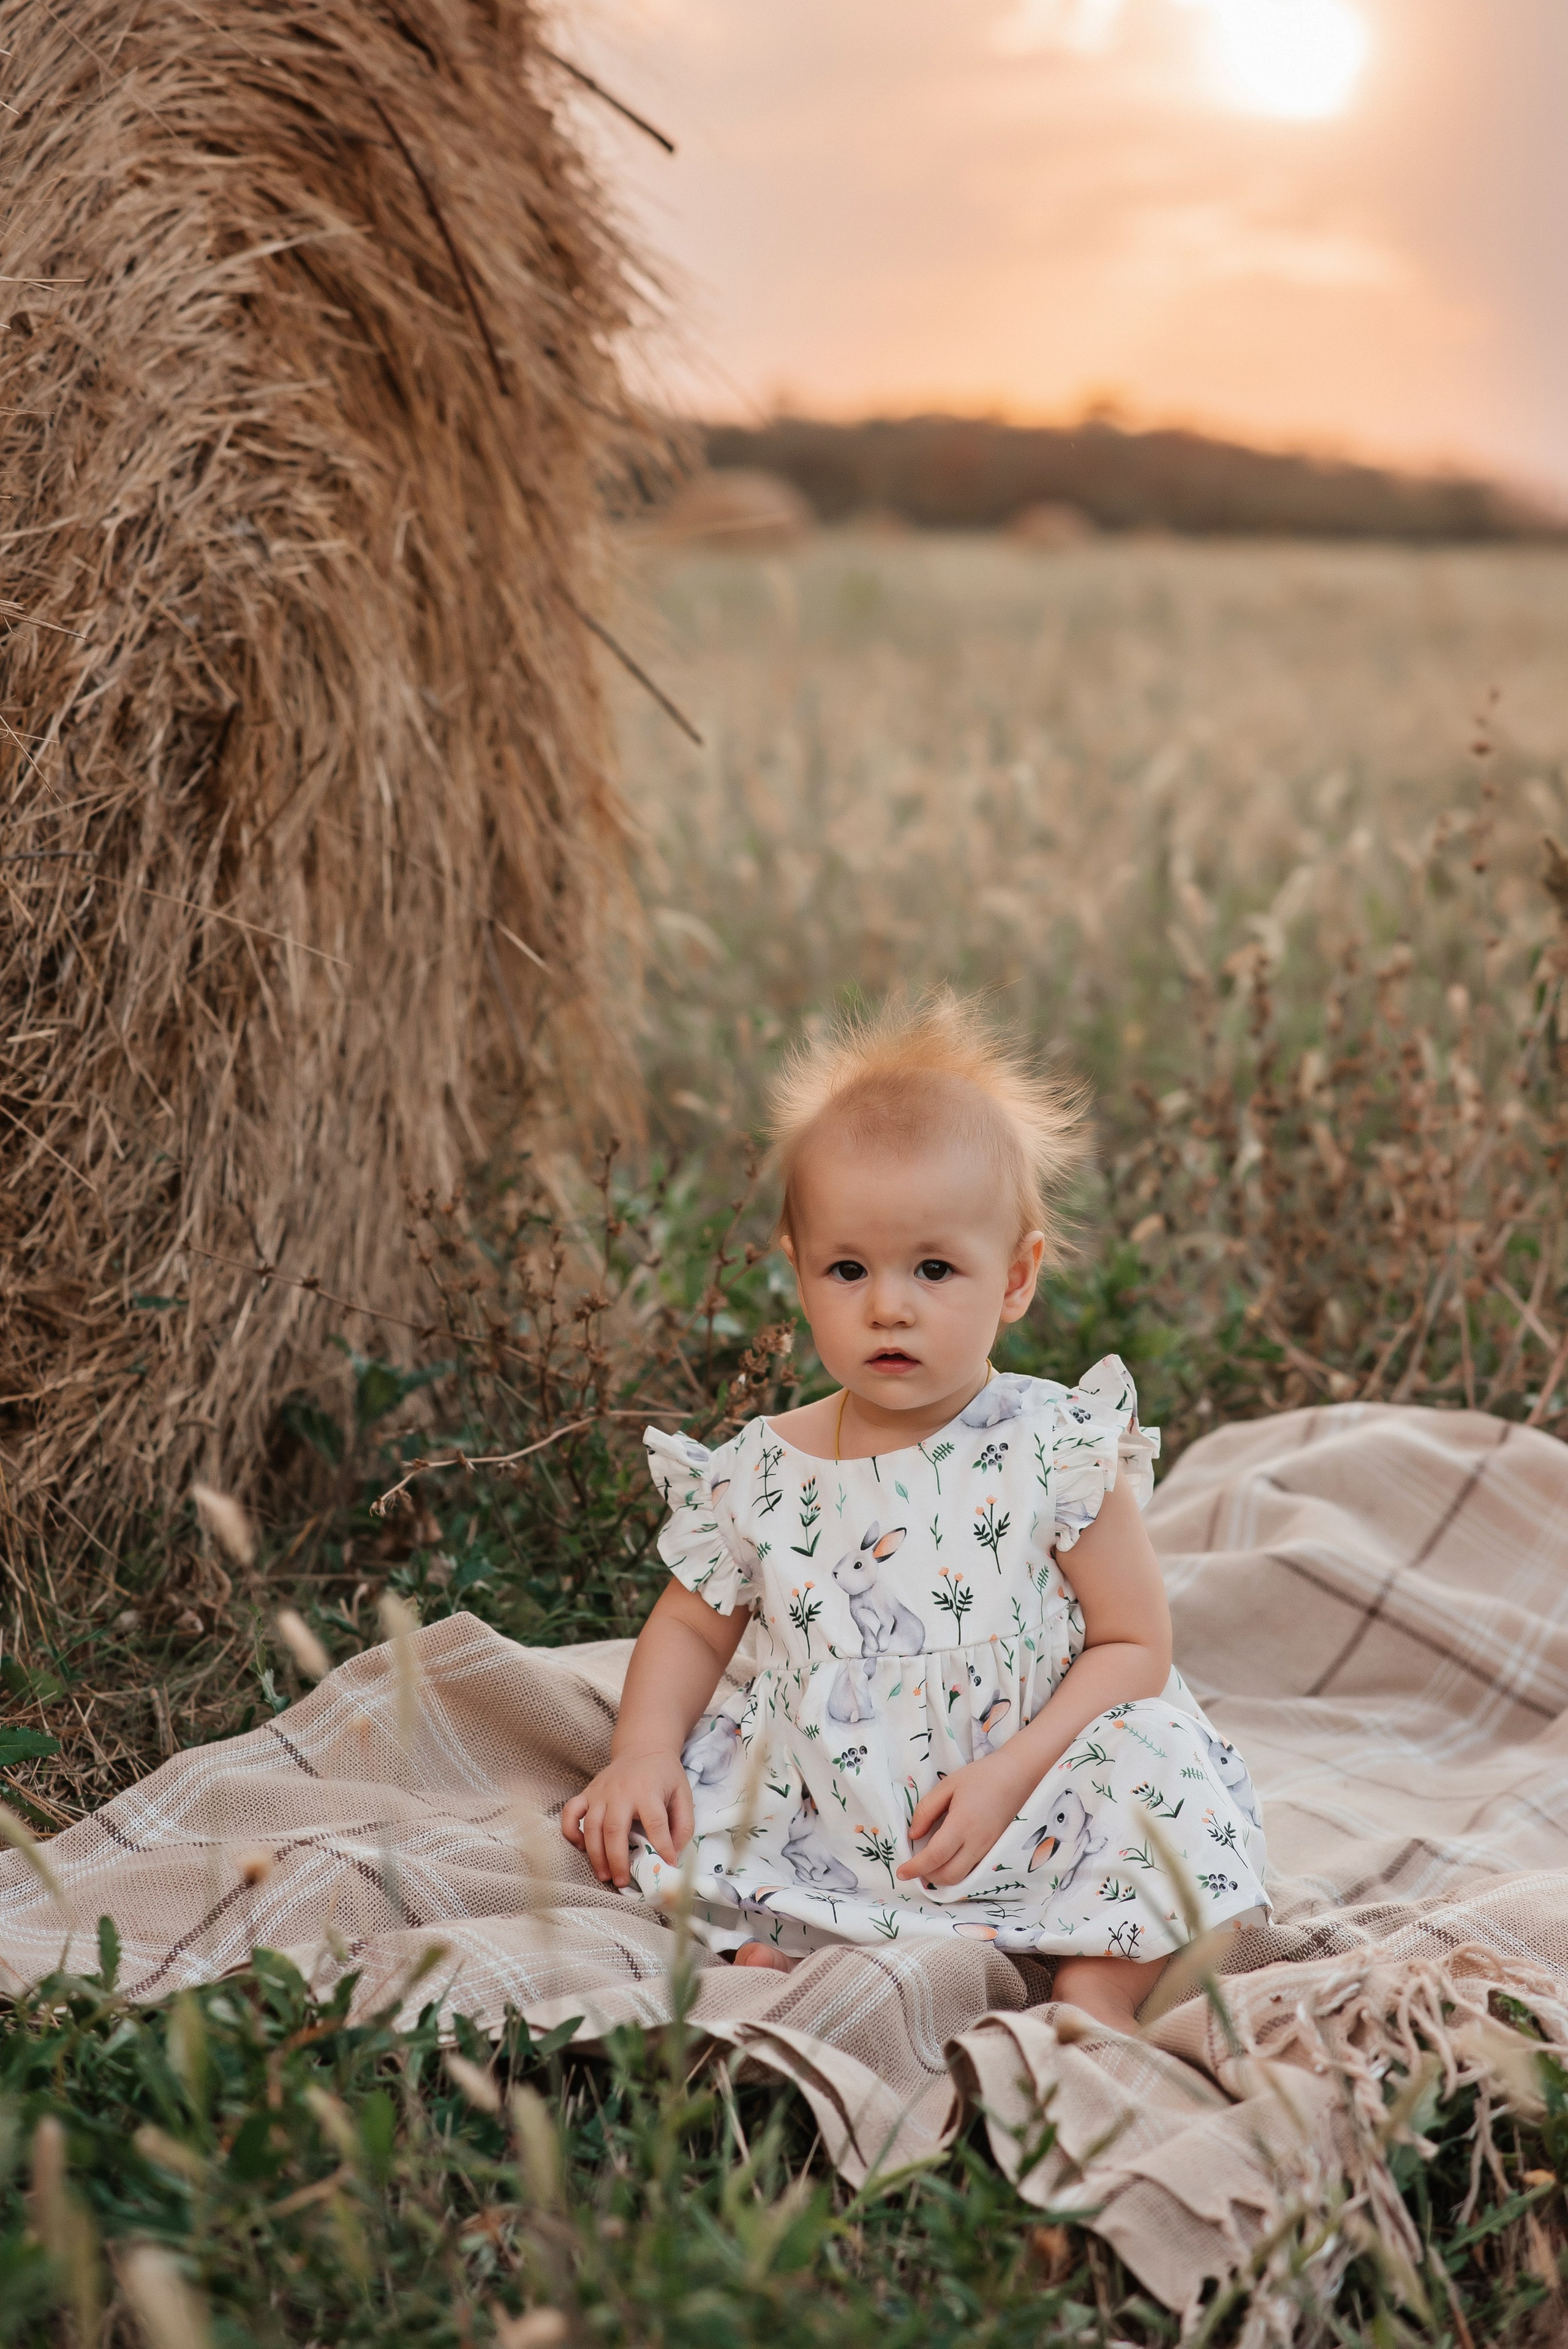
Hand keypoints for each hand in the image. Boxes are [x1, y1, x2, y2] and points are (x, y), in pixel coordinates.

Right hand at [561, 1747, 693, 1887]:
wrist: (644, 1747)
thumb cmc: (664, 1775)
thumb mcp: (683, 1794)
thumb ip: (683, 1824)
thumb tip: (673, 1854)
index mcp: (647, 1791)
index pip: (655, 1823)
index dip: (662, 1846)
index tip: (666, 1865)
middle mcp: (621, 1792)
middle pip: (614, 1829)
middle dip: (617, 1859)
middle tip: (621, 1881)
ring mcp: (600, 1792)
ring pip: (592, 1826)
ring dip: (595, 1854)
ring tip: (604, 1875)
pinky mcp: (588, 1793)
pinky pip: (571, 1812)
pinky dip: (570, 1831)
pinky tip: (581, 1847)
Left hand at [896, 1749, 1030, 1887]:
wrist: (1018, 1776)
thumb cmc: (981, 1777)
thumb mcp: (948, 1785)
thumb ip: (926, 1810)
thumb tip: (913, 1835)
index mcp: (962, 1824)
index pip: (934, 1856)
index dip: (915, 1868)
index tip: (901, 1872)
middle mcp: (977, 1842)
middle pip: (948, 1875)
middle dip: (927, 1876)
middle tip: (914, 1866)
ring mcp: (989, 1849)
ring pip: (962, 1877)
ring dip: (942, 1877)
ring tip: (930, 1864)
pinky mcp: (996, 1850)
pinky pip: (974, 1871)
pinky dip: (958, 1871)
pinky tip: (949, 1860)